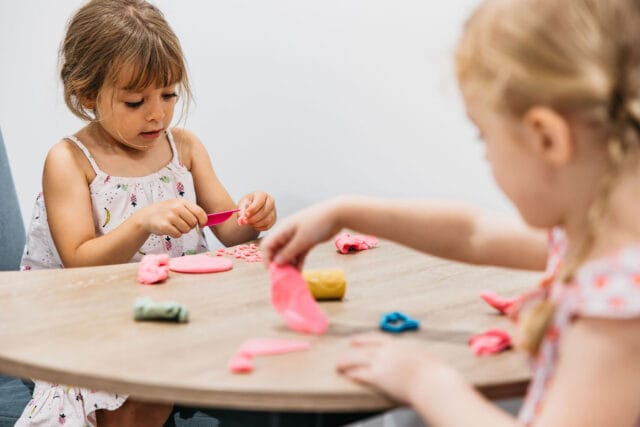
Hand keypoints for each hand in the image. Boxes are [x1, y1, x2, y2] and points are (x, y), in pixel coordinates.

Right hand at [136, 199, 206, 237]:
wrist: (148, 215)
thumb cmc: (168, 212)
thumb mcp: (180, 207)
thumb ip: (193, 212)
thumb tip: (207, 222)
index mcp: (182, 202)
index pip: (199, 212)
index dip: (203, 220)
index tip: (202, 224)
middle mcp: (176, 208)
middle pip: (193, 223)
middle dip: (190, 226)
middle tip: (182, 224)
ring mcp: (170, 216)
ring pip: (186, 230)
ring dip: (182, 231)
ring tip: (174, 226)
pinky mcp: (164, 225)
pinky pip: (178, 234)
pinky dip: (175, 234)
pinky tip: (169, 229)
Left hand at [237, 191, 276, 230]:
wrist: (251, 209)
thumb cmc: (246, 205)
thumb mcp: (242, 206)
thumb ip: (241, 213)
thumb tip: (241, 221)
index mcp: (262, 195)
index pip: (259, 202)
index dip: (253, 209)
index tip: (246, 214)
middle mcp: (270, 201)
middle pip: (264, 211)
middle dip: (253, 218)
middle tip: (245, 221)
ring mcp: (273, 210)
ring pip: (267, 220)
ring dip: (256, 223)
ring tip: (248, 223)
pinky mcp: (274, 219)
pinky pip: (267, 226)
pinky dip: (259, 227)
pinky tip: (253, 225)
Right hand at [260, 199, 342, 268]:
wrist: (337, 214)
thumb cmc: (317, 224)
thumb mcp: (302, 240)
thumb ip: (288, 252)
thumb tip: (276, 263)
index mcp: (282, 230)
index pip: (267, 245)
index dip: (267, 259)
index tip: (274, 271)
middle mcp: (288, 233)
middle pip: (277, 250)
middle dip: (279, 263)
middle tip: (284, 276)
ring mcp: (298, 237)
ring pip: (288, 253)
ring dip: (289, 264)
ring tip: (293, 277)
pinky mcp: (307, 240)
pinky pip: (299, 253)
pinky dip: (298, 262)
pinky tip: (300, 272)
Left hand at [336, 333, 454, 405]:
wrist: (432, 381)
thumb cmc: (433, 373)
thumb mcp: (421, 357)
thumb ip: (412, 358)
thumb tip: (411, 362)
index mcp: (398, 344)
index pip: (376, 338)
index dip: (364, 338)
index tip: (356, 339)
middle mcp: (387, 351)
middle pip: (364, 348)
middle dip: (352, 350)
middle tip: (345, 350)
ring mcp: (382, 363)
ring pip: (358, 359)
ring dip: (346, 362)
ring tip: (338, 365)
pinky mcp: (378, 377)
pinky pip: (360, 374)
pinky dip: (352, 374)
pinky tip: (347, 375)